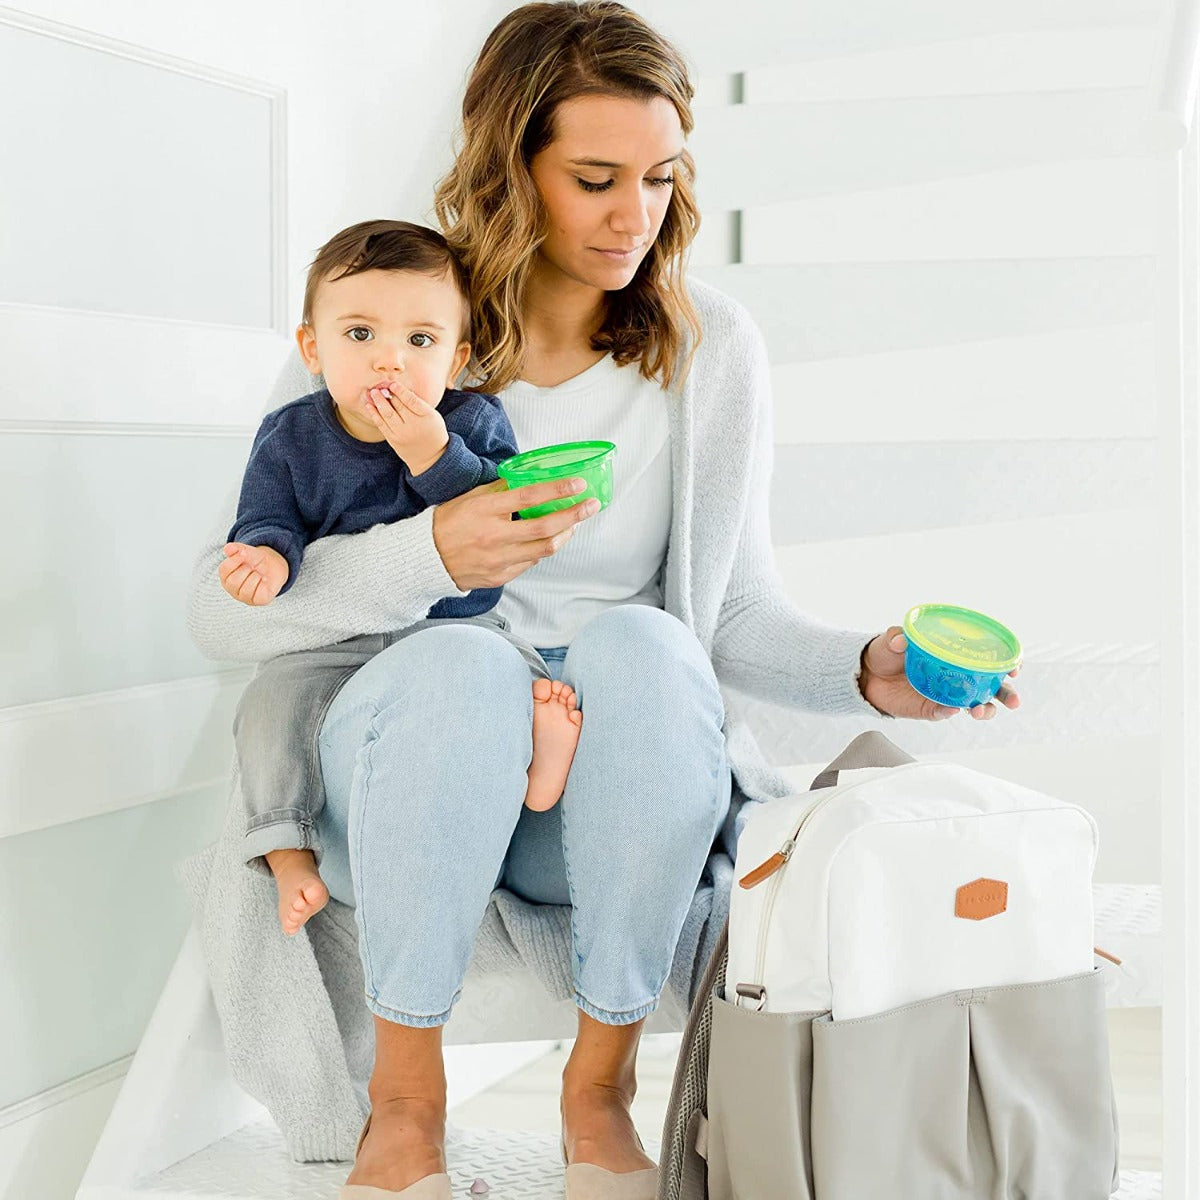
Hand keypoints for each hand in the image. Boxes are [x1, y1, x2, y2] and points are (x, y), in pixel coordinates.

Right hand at [220, 542, 288, 605]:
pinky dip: (263, 584)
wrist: (273, 566)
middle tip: (253, 565)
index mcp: (226, 576)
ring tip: (259, 573)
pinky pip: (257, 596)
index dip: (236, 559)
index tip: (245, 552)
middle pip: (233, 581)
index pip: (224, 569)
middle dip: (246, 569)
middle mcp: (232, 589)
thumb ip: (237, 549)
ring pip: (245, 589)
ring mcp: (244, 597)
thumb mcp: (247, 551)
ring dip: (255, 576)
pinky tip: (264, 580)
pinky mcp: (258, 601)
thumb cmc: (256, 561)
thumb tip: (228, 548)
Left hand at [365, 381, 448, 473]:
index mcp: (426, 416)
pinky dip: (374, 414)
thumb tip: (400, 390)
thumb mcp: (432, 415)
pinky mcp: (393, 440)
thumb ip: (419, 403)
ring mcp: (402, 434)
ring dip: (378, 402)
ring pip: (387, 415)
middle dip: (387, 395)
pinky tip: (369, 405)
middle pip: (398, 406)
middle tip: (379, 386)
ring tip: (372, 393)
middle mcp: (413, 425)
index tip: (393, 384)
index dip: (400, 391)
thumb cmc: (432, 431)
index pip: (411, 400)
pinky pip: (381, 425)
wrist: (431, 456)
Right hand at [432, 477, 600, 590]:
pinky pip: (531, 562)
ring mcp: (498, 559)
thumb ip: (501, 488)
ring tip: (576, 522)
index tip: (578, 484)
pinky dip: (544, 549)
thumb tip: (531, 476)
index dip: (557, 490)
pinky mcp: (500, 576)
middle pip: (545, 527)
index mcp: (485, 510)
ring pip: (544, 548)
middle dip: (574, 515)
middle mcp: (494, 536)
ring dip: (565, 534)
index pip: (528, 497)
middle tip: (591, 505)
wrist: (427, 557)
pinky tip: (551, 538)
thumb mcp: (471, 497)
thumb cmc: (449, 522)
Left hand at [859, 626, 1021, 720]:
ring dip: (983, 709)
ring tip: (979, 711)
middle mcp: (956, 676)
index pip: (987, 659)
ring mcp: (945, 694)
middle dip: (1006, 694)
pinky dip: (949, 712)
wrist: (866, 674)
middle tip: (1013, 701)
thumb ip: (897, 637)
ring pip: (974, 705)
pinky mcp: (929, 709)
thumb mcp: (892, 639)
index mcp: (954, 655)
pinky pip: (944, 713)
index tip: (1015, 667)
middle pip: (990, 687)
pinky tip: (952, 709)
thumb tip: (899, 640)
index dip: (1005, 663)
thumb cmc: (887, 652)